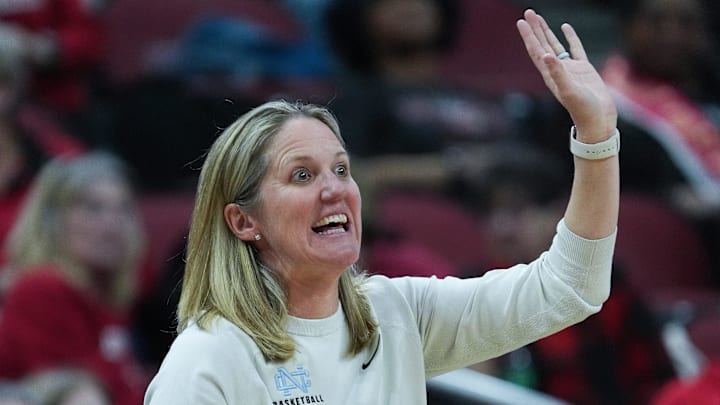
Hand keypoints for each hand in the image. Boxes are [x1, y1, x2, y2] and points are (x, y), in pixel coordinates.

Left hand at [517, 9, 616, 140]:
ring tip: (539, 18)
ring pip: (555, 45)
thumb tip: (546, 55)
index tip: (522, 22)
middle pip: (541, 45)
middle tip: (528, 13)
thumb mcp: (569, 90)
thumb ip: (558, 73)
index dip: (529, 36)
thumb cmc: (582, 109)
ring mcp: (570, 69)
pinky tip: (565, 27)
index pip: (536, 51)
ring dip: (546, 32)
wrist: (598, 120)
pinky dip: (570, 37)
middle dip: (535, 29)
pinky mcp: (583, 69)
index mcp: (549, 75)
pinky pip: (574, 48)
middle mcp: (556, 70)